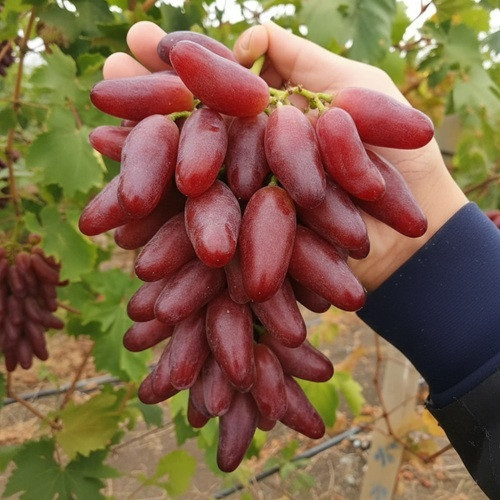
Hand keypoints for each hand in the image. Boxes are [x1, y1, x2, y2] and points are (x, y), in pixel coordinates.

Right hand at [103, 21, 467, 290]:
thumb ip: (304, 64)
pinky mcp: (246, 236)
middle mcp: (255, 154)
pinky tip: (123, 186)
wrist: (411, 237)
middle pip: (196, 123)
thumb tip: (248, 36)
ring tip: (99, 115)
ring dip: (144, 147)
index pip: (221, 84)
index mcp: (277, 117)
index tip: (143, 38)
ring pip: (188, 169)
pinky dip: (162, 205)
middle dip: (152, 96)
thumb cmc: (401, 161)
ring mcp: (248, 196)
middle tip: (109, 67)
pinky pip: (199, 218)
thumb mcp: (360, 94)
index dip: (185, 62)